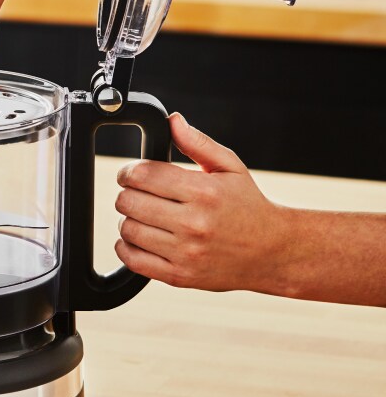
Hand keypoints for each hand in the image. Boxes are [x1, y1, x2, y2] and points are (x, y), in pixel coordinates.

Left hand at [115, 113, 286, 292]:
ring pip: (128, 230)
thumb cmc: (248, 206)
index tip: (129, 173)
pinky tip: (137, 238)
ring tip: (141, 216)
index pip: (144, 175)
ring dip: (127, 220)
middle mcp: (193, 223)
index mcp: (204, 191)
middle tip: (134, 194)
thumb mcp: (230, 167)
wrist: (271, 252)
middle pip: (130, 202)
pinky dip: (125, 247)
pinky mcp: (179, 276)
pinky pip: (133, 260)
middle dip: (126, 194)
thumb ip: (198, 143)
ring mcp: (185, 252)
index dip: (128, 171)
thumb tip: (172, 121)